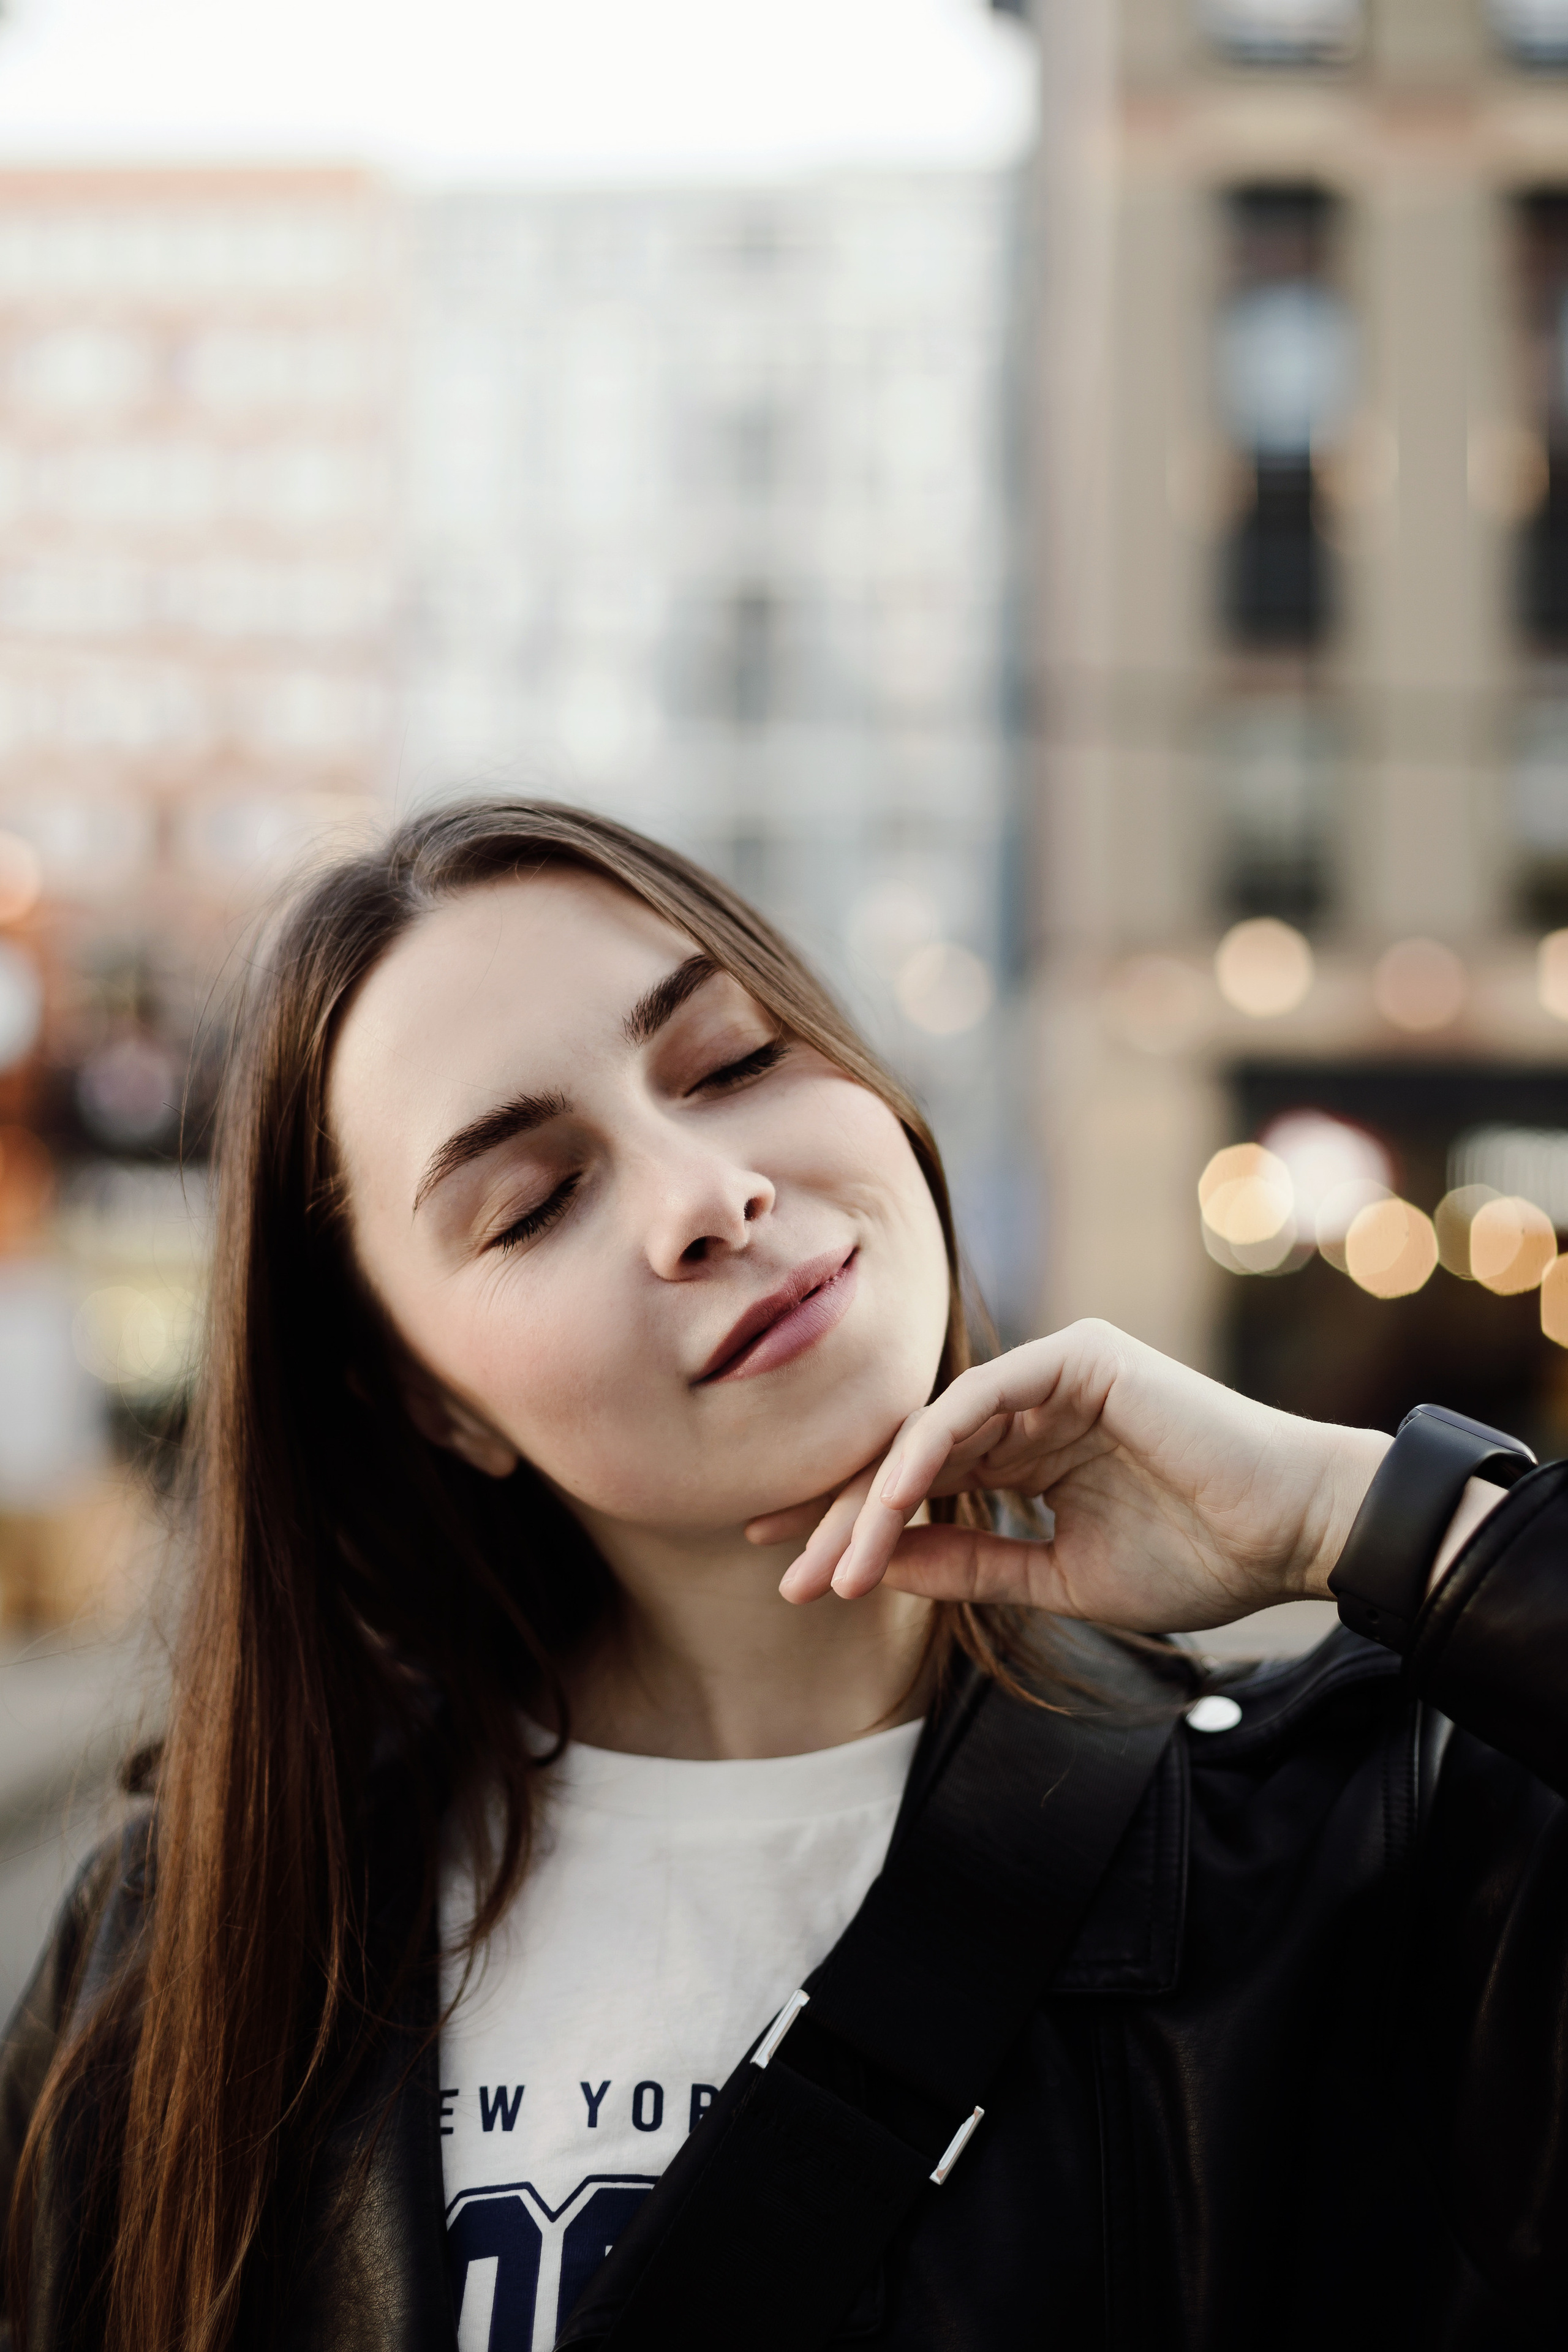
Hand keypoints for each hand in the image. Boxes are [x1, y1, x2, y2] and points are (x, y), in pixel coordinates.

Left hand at [750, 1319, 1390, 1632]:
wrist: (1293, 1534)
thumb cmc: (1198, 1555)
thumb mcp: (1055, 1577)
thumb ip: (968, 1563)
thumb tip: (872, 1567)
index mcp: (1029, 1448)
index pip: (918, 1480)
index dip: (852, 1524)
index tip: (796, 1577)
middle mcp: (1030, 1401)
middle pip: (908, 1455)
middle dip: (837, 1515)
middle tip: (781, 1571)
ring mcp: (1049, 1372)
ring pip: (928, 1431)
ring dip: (870, 1502)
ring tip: (828, 1567)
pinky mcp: (1074, 1355)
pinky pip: (974, 1403)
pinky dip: (923, 1455)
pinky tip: (883, 1506)